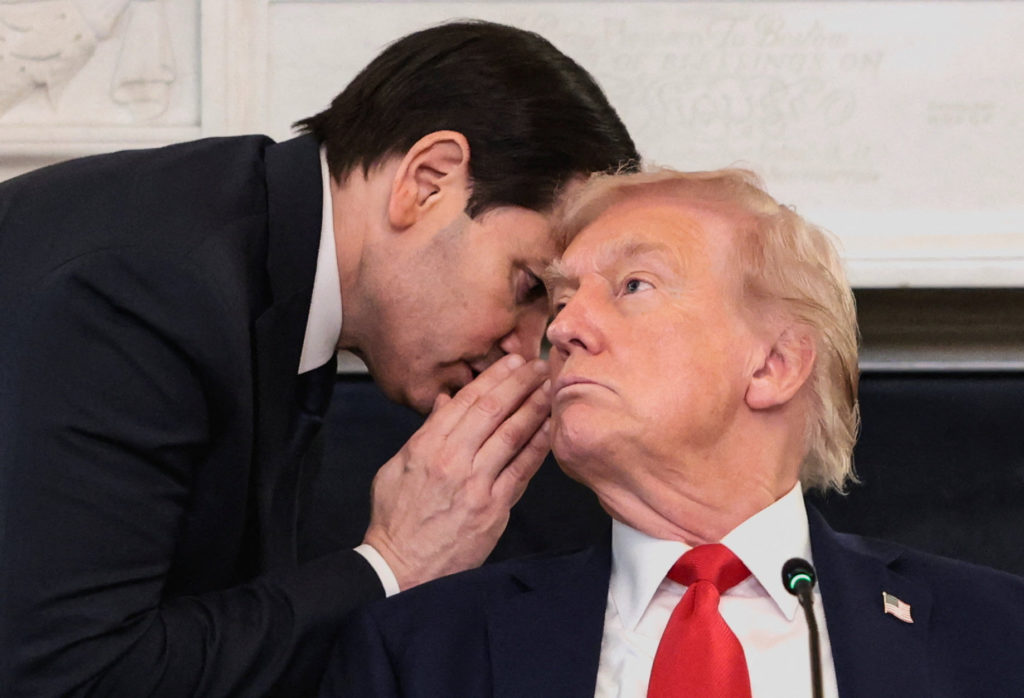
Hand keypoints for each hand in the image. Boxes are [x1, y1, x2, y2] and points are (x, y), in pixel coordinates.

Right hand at [362, 354, 550, 589]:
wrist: (401, 568)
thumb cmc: (396, 519)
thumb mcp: (398, 467)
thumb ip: (426, 433)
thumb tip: (447, 403)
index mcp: (426, 447)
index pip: (466, 401)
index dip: (493, 378)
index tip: (511, 362)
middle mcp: (452, 461)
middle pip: (493, 411)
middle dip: (520, 384)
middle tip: (539, 366)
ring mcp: (475, 485)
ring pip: (511, 436)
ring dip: (534, 408)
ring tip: (549, 389)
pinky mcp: (493, 509)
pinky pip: (521, 471)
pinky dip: (537, 447)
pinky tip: (549, 429)